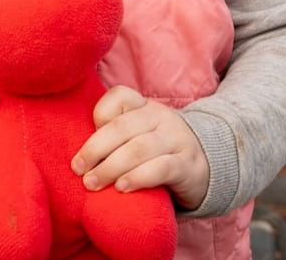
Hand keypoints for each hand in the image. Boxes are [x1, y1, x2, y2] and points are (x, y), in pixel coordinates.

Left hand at [71, 85, 209, 210]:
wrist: (206, 166)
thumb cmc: (158, 152)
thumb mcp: (139, 134)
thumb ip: (116, 136)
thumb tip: (80, 157)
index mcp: (144, 106)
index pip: (120, 96)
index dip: (99, 115)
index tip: (85, 139)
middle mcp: (160, 117)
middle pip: (123, 127)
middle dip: (96, 148)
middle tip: (79, 170)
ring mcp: (176, 139)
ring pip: (139, 148)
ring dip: (111, 167)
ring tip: (93, 183)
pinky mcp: (187, 165)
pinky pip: (161, 168)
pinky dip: (138, 178)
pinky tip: (121, 188)